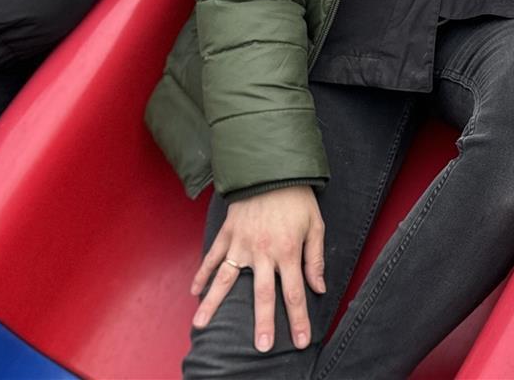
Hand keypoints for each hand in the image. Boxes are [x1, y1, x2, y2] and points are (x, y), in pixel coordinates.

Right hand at [190, 186, 325, 351]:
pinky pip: (212, 257)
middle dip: (263, 323)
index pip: (294, 293)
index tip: (300, 340)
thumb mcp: (315, 226)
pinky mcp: (228, 234)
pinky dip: (201, 274)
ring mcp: (241, 244)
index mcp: (287, 252)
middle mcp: (262, 253)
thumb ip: (315, 259)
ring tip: (201, 326)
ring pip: (226, 280)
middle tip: (260, 346)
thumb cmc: (296, 198)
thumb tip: (319, 288)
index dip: (298, 319)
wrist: (272, 168)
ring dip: (214, 304)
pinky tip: (194, 292)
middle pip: (262, 294)